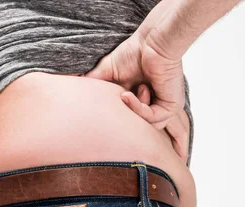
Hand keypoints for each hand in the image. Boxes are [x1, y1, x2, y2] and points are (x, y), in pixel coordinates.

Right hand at [85, 31, 187, 158]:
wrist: (151, 41)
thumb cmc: (133, 53)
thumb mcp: (106, 74)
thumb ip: (92, 86)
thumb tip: (73, 96)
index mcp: (140, 103)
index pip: (127, 121)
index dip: (114, 118)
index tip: (101, 109)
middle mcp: (152, 108)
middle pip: (135, 127)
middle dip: (120, 118)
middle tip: (110, 105)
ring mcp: (162, 109)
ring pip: (143, 125)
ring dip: (129, 111)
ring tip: (121, 94)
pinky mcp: (171, 107)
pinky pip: (152, 118)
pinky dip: (138, 108)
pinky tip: (127, 95)